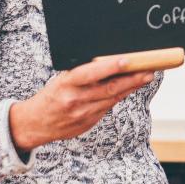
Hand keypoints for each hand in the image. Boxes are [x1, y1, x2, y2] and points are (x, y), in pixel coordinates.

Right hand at [8, 57, 154, 152]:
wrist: (35, 124)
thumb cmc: (51, 95)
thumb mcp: (61, 80)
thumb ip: (82, 74)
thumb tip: (109, 62)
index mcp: (66, 84)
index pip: (90, 73)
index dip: (110, 67)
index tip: (128, 60)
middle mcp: (75, 100)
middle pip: (109, 88)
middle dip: (132, 79)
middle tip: (149, 70)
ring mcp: (83, 114)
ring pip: (112, 98)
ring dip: (131, 87)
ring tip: (145, 76)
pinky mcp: (88, 123)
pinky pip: (108, 107)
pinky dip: (119, 96)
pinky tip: (129, 88)